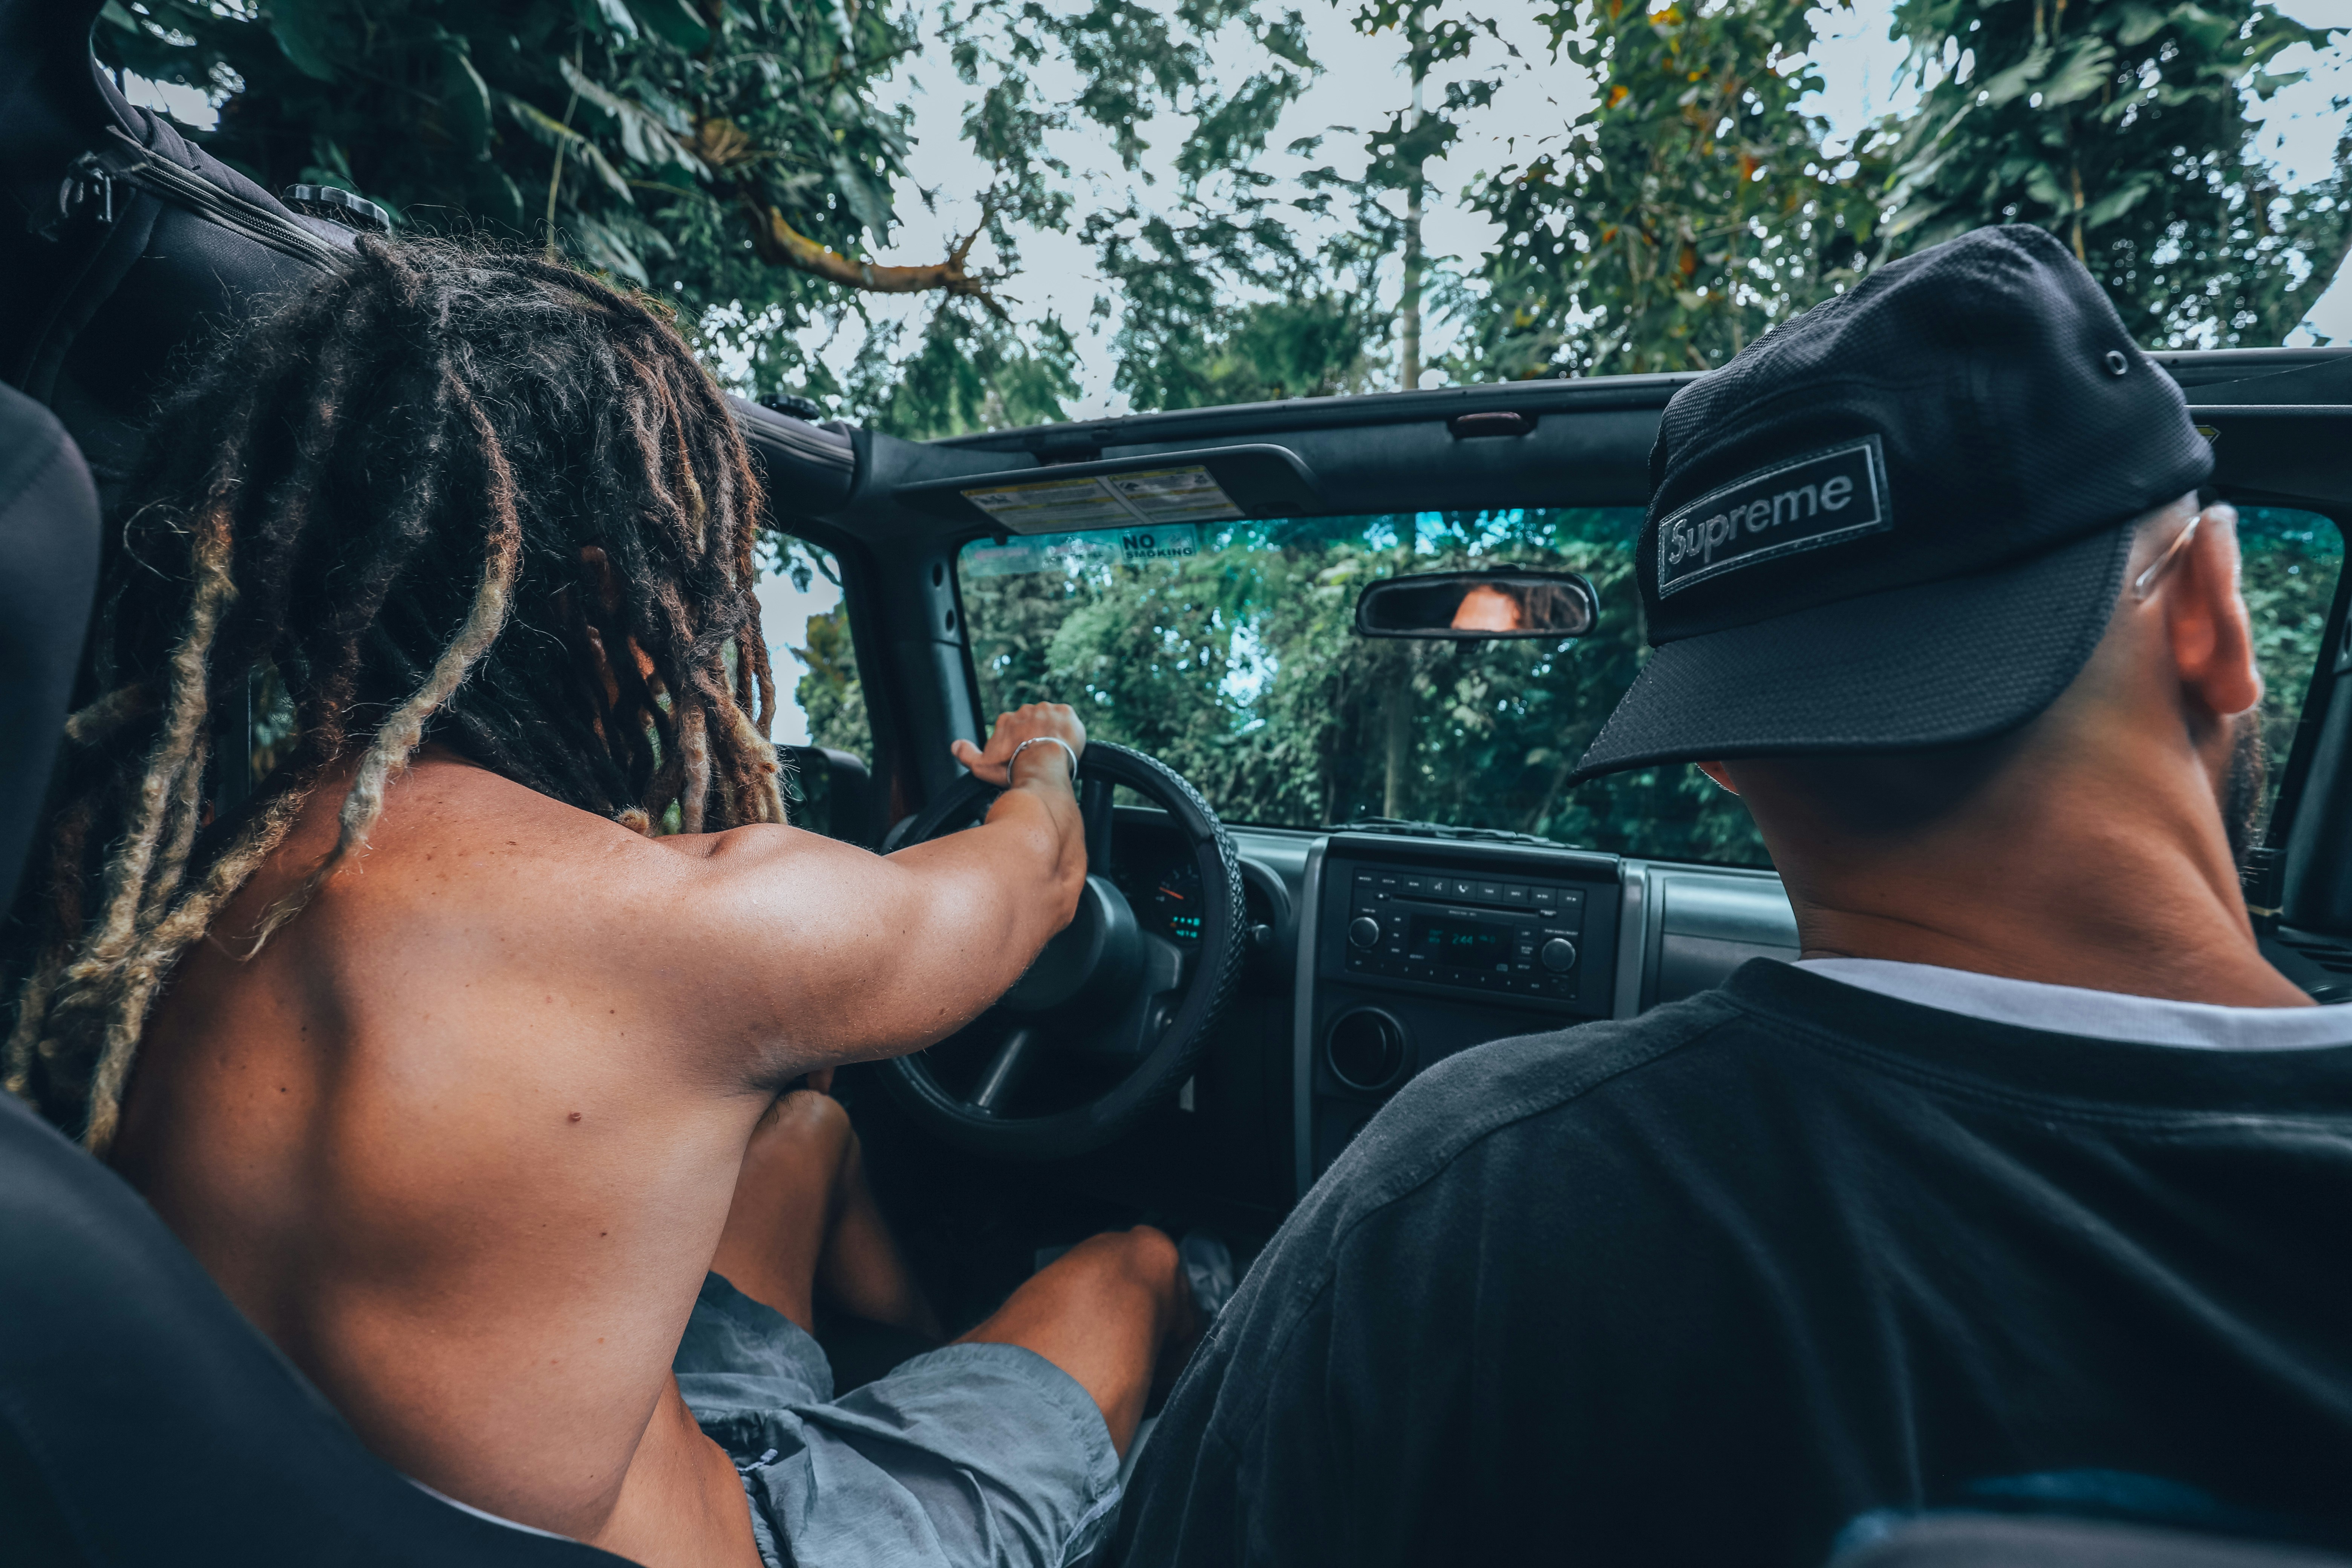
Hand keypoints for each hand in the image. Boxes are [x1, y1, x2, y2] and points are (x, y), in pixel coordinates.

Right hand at [950, 702, 1086, 788]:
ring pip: (1050, 720)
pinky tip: (1067, 743)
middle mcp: (1025, 710)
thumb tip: (955, 745)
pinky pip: (1067, 717)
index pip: (1014, 730)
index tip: (1024, 756)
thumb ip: (966, 755)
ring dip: (1052, 732)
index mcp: (1006, 720)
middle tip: (1041, 755)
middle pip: (1033, 723)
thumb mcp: (982, 767)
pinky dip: (1068, 728)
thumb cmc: (1012, 769)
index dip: (1020, 744)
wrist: (1041, 767)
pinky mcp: (1066, 712)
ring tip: (1055, 751)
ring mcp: (1047, 709)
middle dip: (1036, 737)